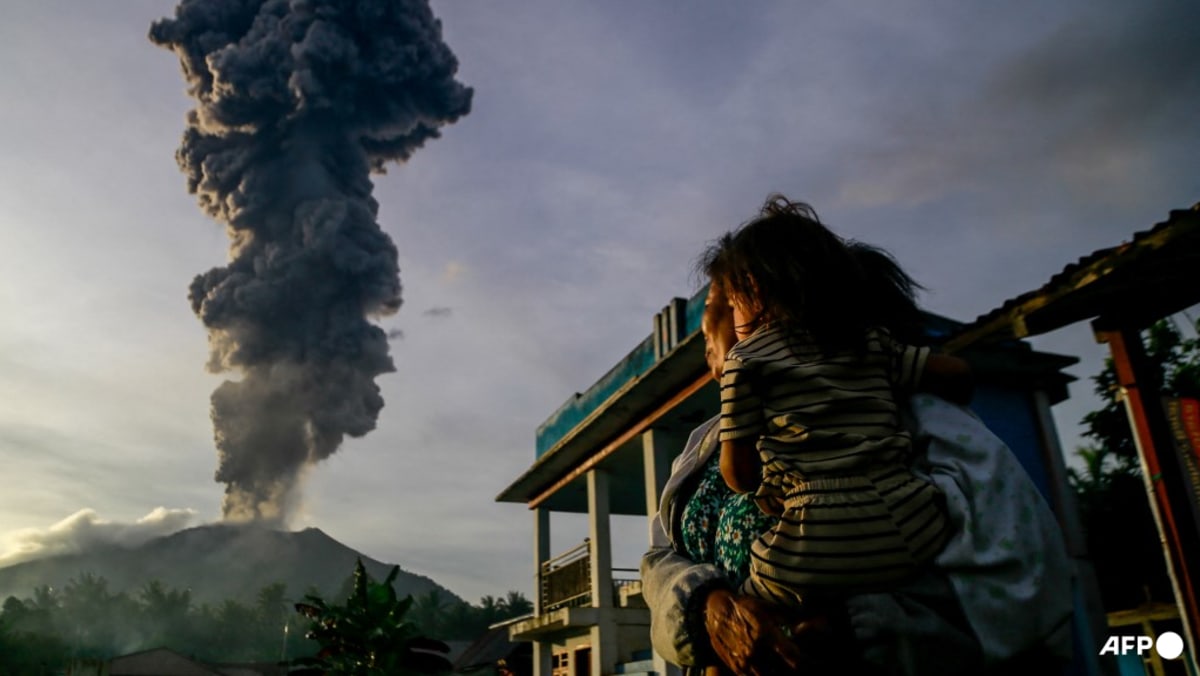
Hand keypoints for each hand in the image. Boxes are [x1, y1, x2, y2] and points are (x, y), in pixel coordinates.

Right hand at [704, 589, 818, 674]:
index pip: (794, 657)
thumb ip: (788, 620)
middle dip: (795, 670)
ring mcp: (745, 661)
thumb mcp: (768, 609)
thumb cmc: (745, 607)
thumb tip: (806, 628)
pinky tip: (769, 671)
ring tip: (783, 669)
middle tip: (800, 667)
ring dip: (778, 673)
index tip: (814, 662)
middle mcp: (756, 650)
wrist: (714, 610)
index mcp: (766, 633)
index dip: (807, 663)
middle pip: (783, 672)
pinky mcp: (736, 667)